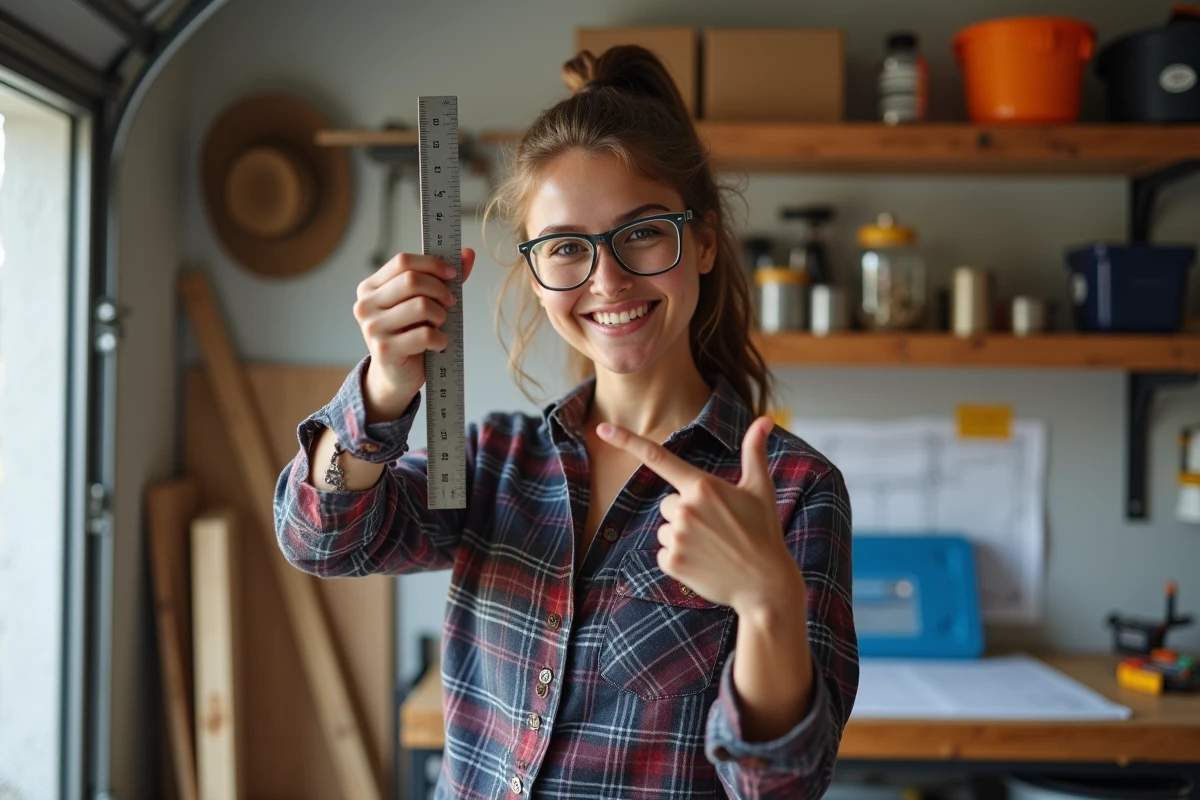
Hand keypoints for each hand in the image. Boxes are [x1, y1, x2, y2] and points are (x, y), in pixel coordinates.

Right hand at [354, 249, 474, 419]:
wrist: (397, 375)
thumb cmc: (411, 333)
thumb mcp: (425, 302)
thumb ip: (443, 278)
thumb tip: (467, 253)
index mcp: (370, 288)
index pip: (403, 262)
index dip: (432, 264)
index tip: (452, 274)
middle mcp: (365, 305)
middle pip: (412, 281)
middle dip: (440, 290)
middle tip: (450, 302)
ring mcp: (372, 328)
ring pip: (421, 306)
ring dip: (441, 315)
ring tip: (439, 325)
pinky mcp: (384, 349)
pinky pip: (425, 334)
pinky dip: (440, 338)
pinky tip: (438, 343)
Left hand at [596, 417, 805, 614]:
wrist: (765, 584)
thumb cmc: (763, 532)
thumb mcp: (759, 489)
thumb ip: (754, 451)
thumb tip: (766, 418)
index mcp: (702, 486)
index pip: (658, 458)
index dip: (627, 441)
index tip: (602, 429)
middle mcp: (685, 508)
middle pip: (667, 503)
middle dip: (685, 513)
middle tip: (715, 528)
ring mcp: (676, 536)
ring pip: (664, 528)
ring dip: (681, 536)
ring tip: (711, 546)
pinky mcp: (671, 561)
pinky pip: (662, 552)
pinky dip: (679, 558)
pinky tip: (703, 562)